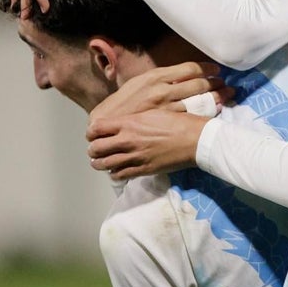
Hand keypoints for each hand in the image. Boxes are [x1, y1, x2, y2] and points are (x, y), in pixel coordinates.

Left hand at [87, 109, 209, 180]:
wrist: (196, 140)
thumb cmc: (178, 122)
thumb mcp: (153, 112)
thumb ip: (134, 119)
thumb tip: (123, 123)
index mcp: (129, 123)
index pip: (97, 128)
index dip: (91, 132)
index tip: (94, 133)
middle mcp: (128, 140)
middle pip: (96, 148)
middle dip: (93, 149)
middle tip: (96, 148)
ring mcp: (135, 157)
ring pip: (104, 165)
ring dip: (100, 163)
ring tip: (102, 161)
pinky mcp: (143, 170)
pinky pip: (119, 175)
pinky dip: (114, 173)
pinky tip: (117, 169)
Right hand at [88, 62, 231, 130]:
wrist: (109, 121)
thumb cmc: (123, 102)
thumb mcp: (139, 82)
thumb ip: (159, 79)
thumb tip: (177, 75)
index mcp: (157, 76)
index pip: (189, 68)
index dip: (206, 68)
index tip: (216, 70)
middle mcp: (164, 89)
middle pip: (199, 84)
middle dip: (216, 83)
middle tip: (226, 83)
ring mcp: (167, 107)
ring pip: (200, 100)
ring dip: (216, 97)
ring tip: (227, 94)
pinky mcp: (168, 122)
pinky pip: (194, 115)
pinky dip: (208, 111)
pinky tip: (217, 110)